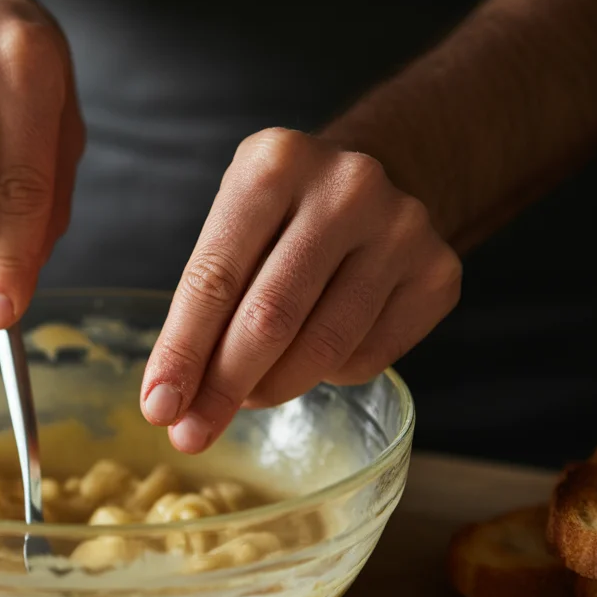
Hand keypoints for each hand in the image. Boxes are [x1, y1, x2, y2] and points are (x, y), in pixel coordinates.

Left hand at [140, 128, 461, 453]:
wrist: (374, 185)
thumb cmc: (282, 220)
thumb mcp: (233, 230)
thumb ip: (203, 306)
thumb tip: (172, 404)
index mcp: (274, 163)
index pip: (215, 277)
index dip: (182, 352)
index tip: (158, 408)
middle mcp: (346, 187)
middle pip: (271, 317)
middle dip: (223, 387)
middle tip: (193, 433)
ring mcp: (402, 229)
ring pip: (322, 348)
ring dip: (271, 388)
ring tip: (248, 392)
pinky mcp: (437, 274)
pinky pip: (366, 358)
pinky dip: (326, 375)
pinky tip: (313, 354)